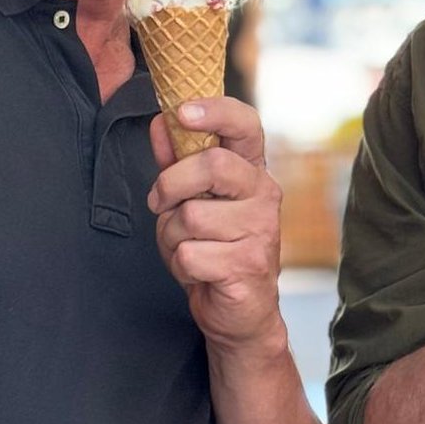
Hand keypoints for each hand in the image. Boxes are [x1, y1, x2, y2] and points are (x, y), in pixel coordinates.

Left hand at [147, 98, 284, 353]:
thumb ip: (178, 161)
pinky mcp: (247, 266)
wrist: (240, 312)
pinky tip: (198, 271)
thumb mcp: (194, 200)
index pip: (246, 125)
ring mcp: (260, 231)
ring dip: (171, 236)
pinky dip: (180, 265)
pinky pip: (190, 254)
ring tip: (186, 247)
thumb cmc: (215, 247)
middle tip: (160, 203)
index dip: (216, 111)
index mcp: (252, 172)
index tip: (182, 111)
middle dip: (171, 185)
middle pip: (212, 165)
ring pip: (191, 216)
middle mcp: (264, 195)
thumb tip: (160, 121)